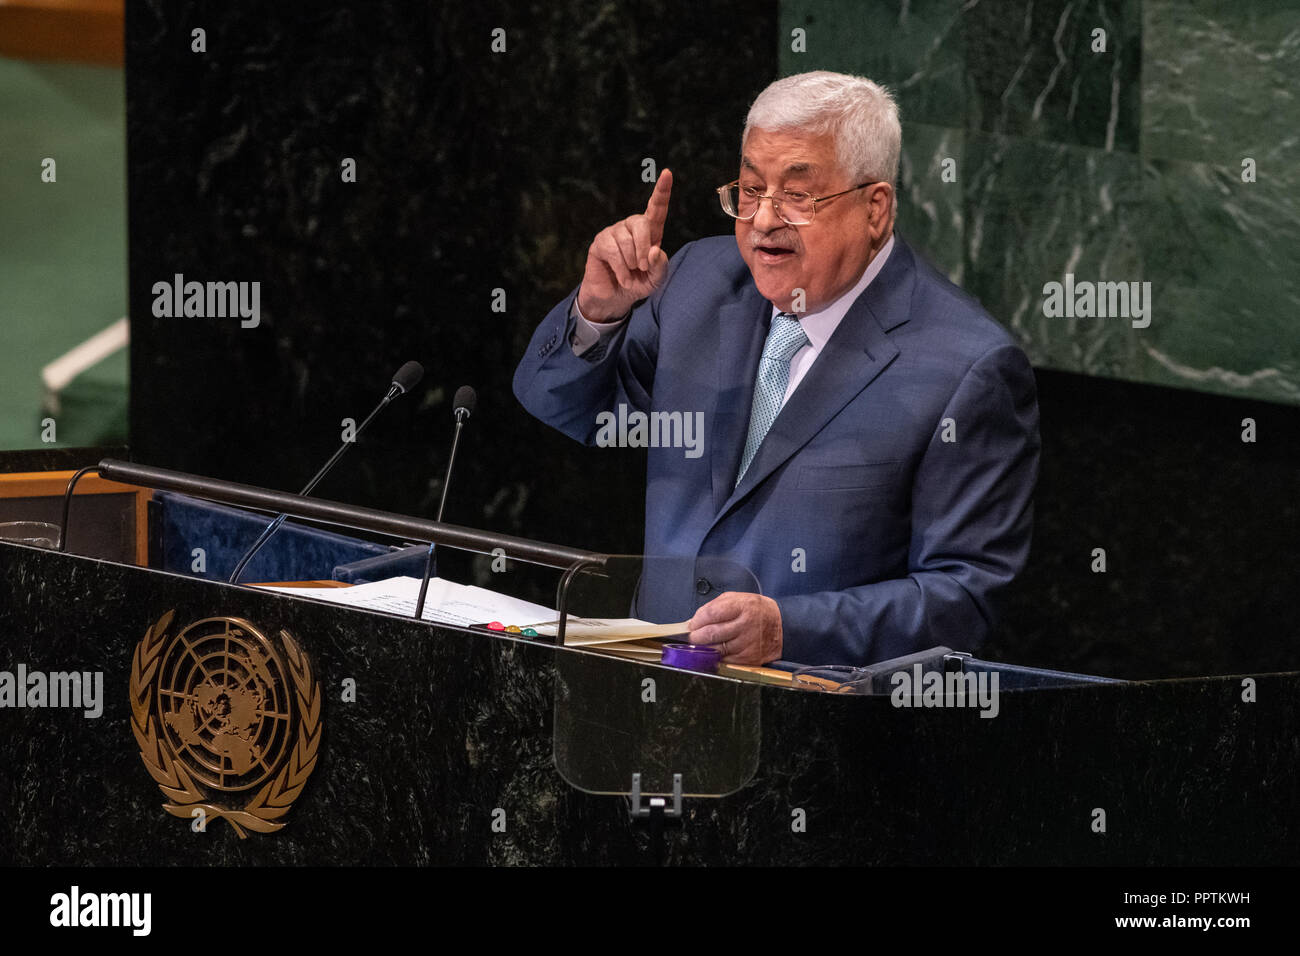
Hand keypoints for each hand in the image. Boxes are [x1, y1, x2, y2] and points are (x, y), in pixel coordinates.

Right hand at [577, 170, 672, 321]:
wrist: (615, 298)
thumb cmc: (639, 283)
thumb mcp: (656, 278)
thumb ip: (660, 266)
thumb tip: (654, 251)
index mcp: (650, 231)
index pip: (657, 208)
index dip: (662, 191)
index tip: (667, 173)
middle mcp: (631, 226)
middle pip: (642, 224)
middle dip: (644, 249)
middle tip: (642, 267)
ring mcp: (614, 232)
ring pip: (627, 241)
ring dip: (631, 263)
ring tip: (630, 273)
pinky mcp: (600, 243)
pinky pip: (613, 252)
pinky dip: (622, 270)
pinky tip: (623, 278)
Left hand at [687, 591, 782, 664]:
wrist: (782, 626)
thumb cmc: (756, 611)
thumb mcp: (738, 599)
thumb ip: (715, 606)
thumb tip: (695, 620)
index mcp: (743, 606)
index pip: (711, 614)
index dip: (696, 621)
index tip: (691, 624)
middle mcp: (746, 625)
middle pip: (711, 634)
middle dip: (696, 636)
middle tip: (692, 636)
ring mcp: (747, 644)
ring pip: (716, 649)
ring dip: (704, 648)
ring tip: (701, 643)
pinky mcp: (749, 659)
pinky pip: (724, 660)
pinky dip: (716, 656)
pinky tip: (716, 651)